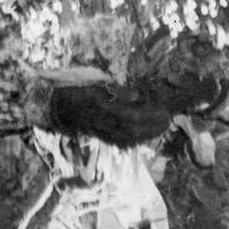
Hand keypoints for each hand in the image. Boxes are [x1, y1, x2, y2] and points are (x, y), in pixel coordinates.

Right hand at [48, 84, 173, 146]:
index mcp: (104, 110)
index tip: (164, 110)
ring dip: (148, 133)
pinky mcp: (103, 138)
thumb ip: (116, 92)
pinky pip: (124, 142)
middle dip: (154, 126)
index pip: (132, 116)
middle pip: (135, 130)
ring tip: (162, 126)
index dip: (150, 116)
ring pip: (131, 138)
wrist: (60, 109)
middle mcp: (105, 125)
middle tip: (168, 119)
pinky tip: (146, 134)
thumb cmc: (78, 92)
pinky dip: (138, 138)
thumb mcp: (95, 86)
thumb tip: (136, 94)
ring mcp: (104, 133)